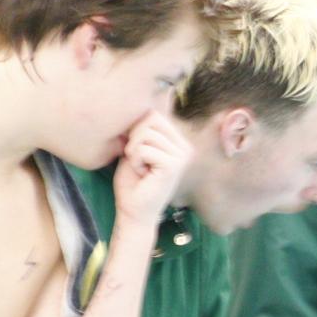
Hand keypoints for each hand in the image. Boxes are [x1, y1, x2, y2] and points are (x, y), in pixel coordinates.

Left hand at [111, 113, 192, 228]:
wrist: (134, 212)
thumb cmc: (132, 183)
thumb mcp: (135, 149)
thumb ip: (140, 129)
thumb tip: (137, 104)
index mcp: (178, 141)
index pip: (152, 114)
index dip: (135, 129)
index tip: (136, 151)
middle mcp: (185, 147)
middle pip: (150, 118)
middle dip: (134, 138)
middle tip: (137, 160)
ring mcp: (182, 155)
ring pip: (145, 134)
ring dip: (134, 152)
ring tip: (140, 168)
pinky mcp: (174, 164)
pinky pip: (144, 149)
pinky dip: (136, 161)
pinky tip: (143, 174)